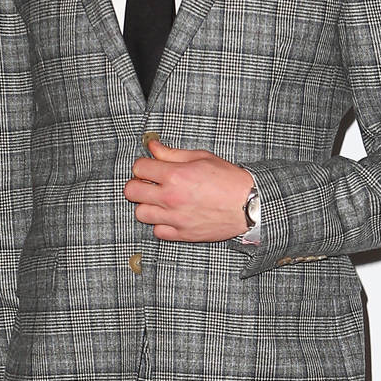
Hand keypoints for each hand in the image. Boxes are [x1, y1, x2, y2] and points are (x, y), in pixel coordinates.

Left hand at [123, 139, 253, 241]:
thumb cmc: (227, 179)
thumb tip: (152, 146)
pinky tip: (170, 215)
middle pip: (131, 191)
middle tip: (149, 183)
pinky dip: (160, 223)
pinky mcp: (182, 234)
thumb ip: (172, 153)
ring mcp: (175, 218)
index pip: (139, 168)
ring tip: (160, 200)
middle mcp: (170, 198)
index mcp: (175, 175)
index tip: (149, 166)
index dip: (143, 165)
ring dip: (147, 204)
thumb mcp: (201, 157)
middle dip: (137, 184)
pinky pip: (157, 231)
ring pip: (141, 213)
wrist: (248, 205)